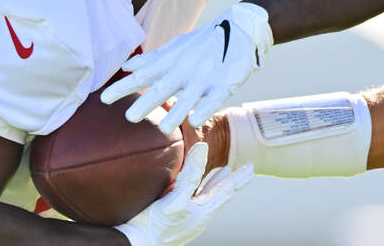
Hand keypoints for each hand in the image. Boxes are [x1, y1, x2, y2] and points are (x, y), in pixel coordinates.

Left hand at [102, 2, 272, 133]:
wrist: (239, 28)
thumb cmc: (202, 41)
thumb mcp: (175, 46)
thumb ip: (151, 59)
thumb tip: (127, 66)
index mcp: (171, 60)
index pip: (143, 75)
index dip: (123, 87)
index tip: (103, 99)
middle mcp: (185, 68)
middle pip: (163, 87)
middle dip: (146, 102)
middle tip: (129, 117)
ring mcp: (205, 76)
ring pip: (189, 96)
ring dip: (176, 112)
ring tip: (163, 128)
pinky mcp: (225, 83)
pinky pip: (214, 99)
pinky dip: (205, 109)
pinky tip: (195, 121)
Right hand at [115, 143, 253, 245]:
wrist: (131, 244)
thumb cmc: (154, 225)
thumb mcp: (175, 198)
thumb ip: (190, 174)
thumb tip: (203, 147)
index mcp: (202, 212)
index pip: (226, 191)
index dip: (238, 178)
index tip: (251, 168)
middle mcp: (197, 217)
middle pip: (217, 195)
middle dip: (227, 181)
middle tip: (240, 170)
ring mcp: (185, 220)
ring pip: (203, 198)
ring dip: (212, 185)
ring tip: (220, 175)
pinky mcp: (172, 221)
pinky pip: (190, 202)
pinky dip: (195, 191)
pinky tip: (188, 190)